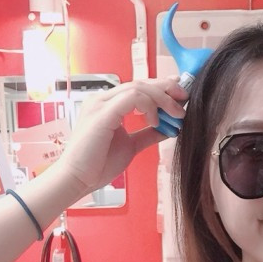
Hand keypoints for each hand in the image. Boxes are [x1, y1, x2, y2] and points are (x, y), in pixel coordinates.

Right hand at [53, 78, 187, 194]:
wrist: (78, 179)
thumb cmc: (98, 164)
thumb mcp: (131, 146)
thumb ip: (148, 134)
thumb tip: (169, 128)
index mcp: (108, 105)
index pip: (138, 87)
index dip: (161, 88)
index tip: (180, 95)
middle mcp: (103, 100)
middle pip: (140, 83)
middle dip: (166, 88)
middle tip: (184, 99)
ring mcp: (101, 104)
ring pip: (138, 87)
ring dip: (162, 99)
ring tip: (176, 114)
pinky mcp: (102, 113)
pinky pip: (132, 98)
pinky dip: (149, 106)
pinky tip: (156, 122)